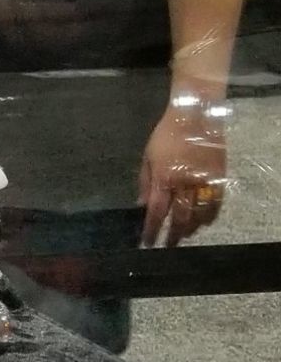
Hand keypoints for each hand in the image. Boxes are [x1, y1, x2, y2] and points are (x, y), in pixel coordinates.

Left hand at [138, 101, 229, 247]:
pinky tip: (203, 221)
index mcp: (164, 178)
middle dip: (173, 235)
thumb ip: (145, 184)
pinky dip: (210, 215)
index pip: (157, 212)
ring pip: (201, 214)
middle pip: (181, 218)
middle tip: (168, 244)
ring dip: (191, 227)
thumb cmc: (166, 136)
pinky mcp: (220, 177)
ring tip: (184, 234)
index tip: (147, 243)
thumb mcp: (147, 158)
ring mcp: (205, 181)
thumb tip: (141, 207)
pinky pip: (217, 203)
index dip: (152, 230)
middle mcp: (185, 183)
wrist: (195, 117)